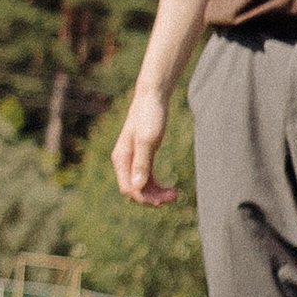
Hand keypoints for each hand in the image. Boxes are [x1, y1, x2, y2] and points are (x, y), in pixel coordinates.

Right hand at [111, 83, 180, 206]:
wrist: (153, 97)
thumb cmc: (150, 116)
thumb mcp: (147, 140)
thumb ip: (142, 164)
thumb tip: (137, 187)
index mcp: (122, 158)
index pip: (128, 188)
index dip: (145, 197)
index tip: (164, 199)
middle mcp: (124, 161)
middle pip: (135, 189)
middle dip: (152, 197)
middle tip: (174, 196)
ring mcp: (133, 159)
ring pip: (141, 186)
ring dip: (156, 193)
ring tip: (175, 193)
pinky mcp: (142, 155)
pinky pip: (146, 178)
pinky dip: (156, 185)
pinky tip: (169, 187)